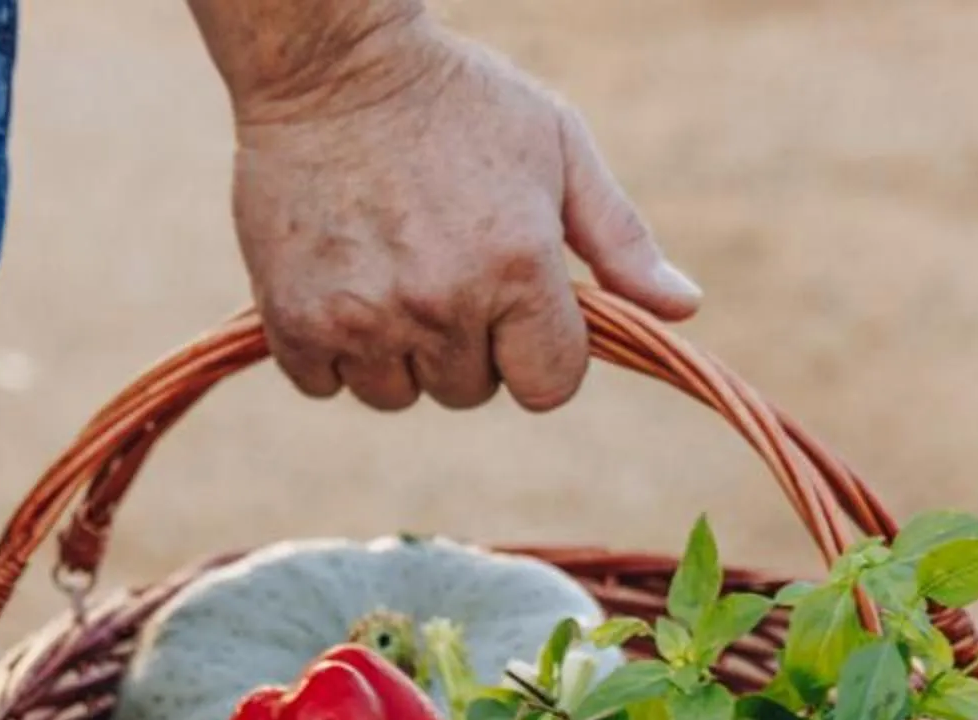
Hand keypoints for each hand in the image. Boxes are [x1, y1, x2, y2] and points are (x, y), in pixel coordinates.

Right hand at [218, 14, 697, 411]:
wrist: (331, 66)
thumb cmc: (458, 101)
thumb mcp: (559, 149)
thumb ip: (620, 239)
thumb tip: (683, 308)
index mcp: (518, 269)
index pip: (550, 385)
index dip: (540, 352)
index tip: (517, 308)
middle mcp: (443, 305)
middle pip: (470, 391)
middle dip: (467, 345)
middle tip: (444, 267)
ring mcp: (364, 319)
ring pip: (397, 395)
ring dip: (398, 353)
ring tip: (390, 273)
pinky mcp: (295, 321)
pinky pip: (327, 383)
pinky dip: (333, 349)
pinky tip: (343, 281)